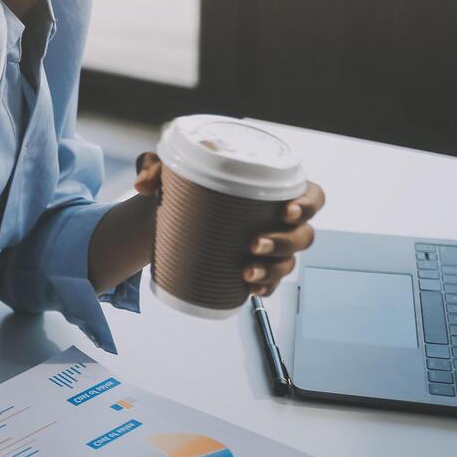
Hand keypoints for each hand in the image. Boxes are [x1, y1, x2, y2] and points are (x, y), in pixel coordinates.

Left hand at [133, 152, 324, 296]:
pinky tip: (250, 290)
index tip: (286, 210)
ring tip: (246, 271)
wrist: (172, 215)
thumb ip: (155, 166)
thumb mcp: (169, 170)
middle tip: (253, 243)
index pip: (312, 196)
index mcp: (275, 188)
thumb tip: (144, 184)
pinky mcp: (256, 267)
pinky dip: (263, 288)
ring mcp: (272, 247)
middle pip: (303, 235)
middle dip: (283, 243)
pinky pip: (271, 283)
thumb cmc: (185, 184)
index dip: (308, 205)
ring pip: (288, 262)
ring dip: (272, 270)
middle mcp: (280, 220)